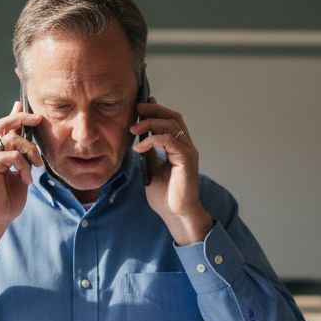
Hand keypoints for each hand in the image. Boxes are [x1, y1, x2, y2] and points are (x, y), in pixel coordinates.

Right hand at [0, 101, 43, 250]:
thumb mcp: (19, 176)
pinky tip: (26, 179)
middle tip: (38, 119)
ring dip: (30, 151)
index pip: (3, 127)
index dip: (14, 115)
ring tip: (36, 166)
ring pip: (12, 138)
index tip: (23, 105)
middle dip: (22, 118)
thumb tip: (31, 149)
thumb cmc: (6, 202)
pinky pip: (13, 155)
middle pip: (3, 123)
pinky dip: (24, 166)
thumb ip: (23, 160)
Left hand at [132, 98, 213, 245]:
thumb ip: (149, 154)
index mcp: (179, 148)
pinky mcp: (186, 159)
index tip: (140, 106)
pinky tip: (139, 147)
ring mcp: (188, 152)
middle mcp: (186, 146)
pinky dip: (152, 140)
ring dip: (150, 123)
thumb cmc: (166, 197)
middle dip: (154, 109)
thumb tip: (139, 140)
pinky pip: (168, 140)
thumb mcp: (152, 170)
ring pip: (171, 125)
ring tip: (133, 129)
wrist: (176, 214)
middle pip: (173, 116)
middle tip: (136, 108)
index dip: (157, 110)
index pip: (171, 120)